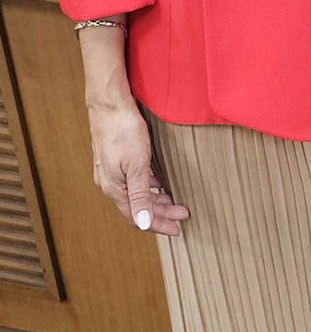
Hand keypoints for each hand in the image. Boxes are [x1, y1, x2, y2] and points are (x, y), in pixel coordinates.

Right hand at [87, 96, 189, 236]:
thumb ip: (140, 196)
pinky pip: (132, 181)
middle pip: (137, 207)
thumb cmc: (123, 130)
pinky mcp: (114, 159)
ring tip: (173, 201)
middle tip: (182, 213)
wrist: (108, 102)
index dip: (158, 224)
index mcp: (114, 188)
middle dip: (161, 213)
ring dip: (155, 200)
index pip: (138, 217)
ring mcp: (110, 171)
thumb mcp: (137, 165)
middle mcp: (109, 183)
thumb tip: (143, 224)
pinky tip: (158, 183)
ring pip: (135, 194)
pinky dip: (148, 187)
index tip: (177, 229)